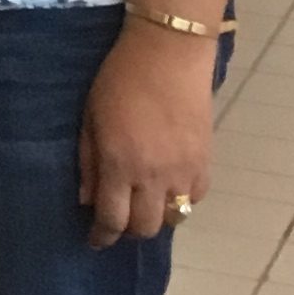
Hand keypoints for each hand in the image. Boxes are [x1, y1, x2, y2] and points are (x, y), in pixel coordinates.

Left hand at [79, 24, 216, 245]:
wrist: (168, 53)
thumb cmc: (119, 79)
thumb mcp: (90, 118)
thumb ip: (88, 163)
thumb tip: (87, 200)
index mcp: (120, 165)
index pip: (112, 220)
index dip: (102, 237)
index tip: (95, 240)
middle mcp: (154, 176)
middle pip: (145, 228)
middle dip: (128, 231)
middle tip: (118, 220)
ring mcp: (184, 171)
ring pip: (174, 219)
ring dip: (156, 217)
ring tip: (143, 205)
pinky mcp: (206, 161)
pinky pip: (196, 198)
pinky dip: (181, 201)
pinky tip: (168, 188)